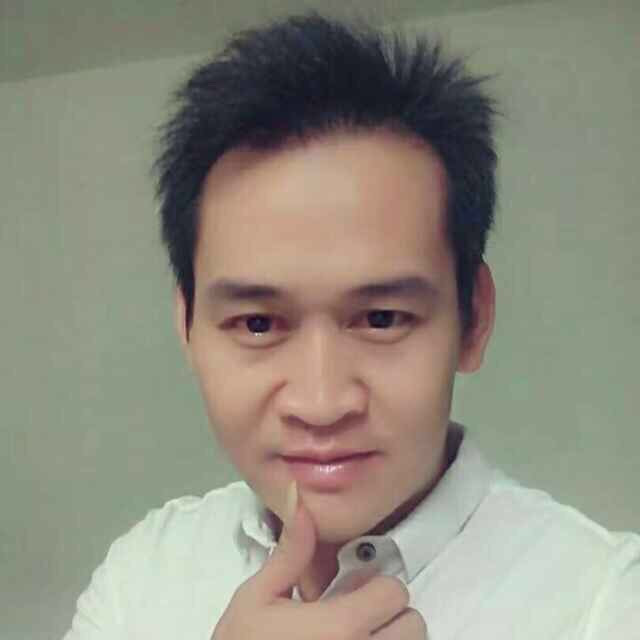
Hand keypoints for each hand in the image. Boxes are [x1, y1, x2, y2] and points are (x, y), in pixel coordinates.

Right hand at [211, 481, 426, 638]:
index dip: (375, 585)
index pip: (395, 592)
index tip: (353, 589)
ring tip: (353, 636)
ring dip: (388, 638)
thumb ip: (290, 551)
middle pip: (413, 625)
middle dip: (388, 614)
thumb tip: (298, 499)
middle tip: (356, 614)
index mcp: (340, 626)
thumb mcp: (257, 596)